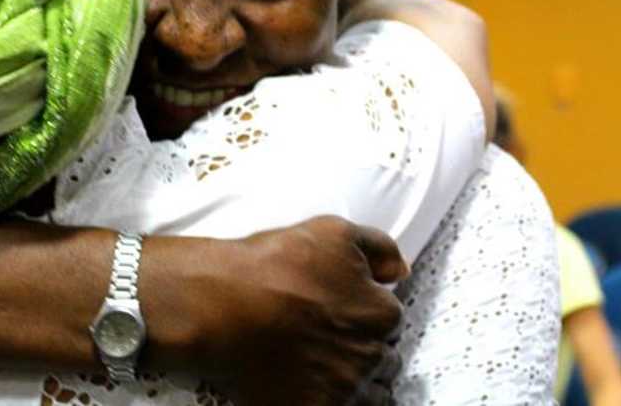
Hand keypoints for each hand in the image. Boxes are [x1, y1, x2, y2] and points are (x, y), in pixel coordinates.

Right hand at [194, 216, 407, 405]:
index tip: (346, 311)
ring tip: (325, 368)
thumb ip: (379, 248)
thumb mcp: (334, 232)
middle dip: (364, 350)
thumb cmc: (273, 265)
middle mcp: (368, 356)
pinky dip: (330, 402)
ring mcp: (342, 389)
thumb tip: (398, 271)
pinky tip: (309, 387)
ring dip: (355, 384)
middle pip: (384, 361)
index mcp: (379, 314)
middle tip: (332, 339)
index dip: (366, 313)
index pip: (391, 321)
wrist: (222, 304)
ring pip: (370, 396)